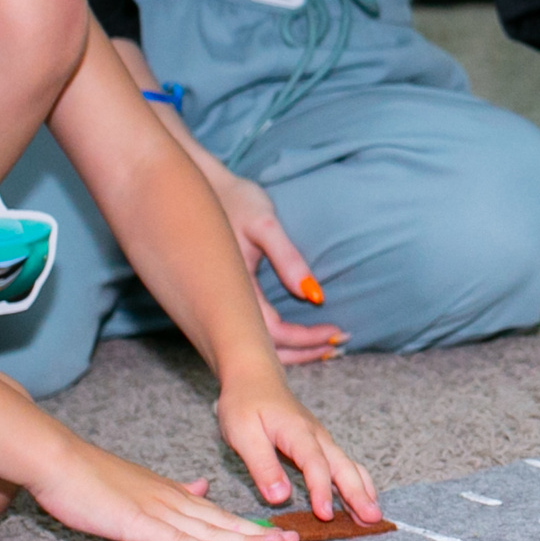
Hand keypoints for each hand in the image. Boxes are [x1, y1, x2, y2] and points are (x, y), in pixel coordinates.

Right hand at [25, 443, 294, 540]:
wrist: (58, 461)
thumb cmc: (92, 478)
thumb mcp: (141, 484)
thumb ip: (173, 491)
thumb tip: (202, 490)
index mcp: (173, 495)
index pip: (219, 515)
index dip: (250, 526)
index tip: (279, 535)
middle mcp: (172, 501)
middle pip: (223, 522)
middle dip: (259, 535)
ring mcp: (156, 511)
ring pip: (207, 530)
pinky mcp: (136, 523)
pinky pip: (173, 539)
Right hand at [206, 164, 344, 363]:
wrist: (201, 187)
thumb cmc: (235, 200)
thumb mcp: (265, 224)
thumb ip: (288, 259)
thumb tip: (314, 295)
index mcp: (233, 288)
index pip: (272, 332)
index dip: (306, 339)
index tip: (336, 331)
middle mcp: (224, 302)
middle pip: (264, 348)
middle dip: (304, 353)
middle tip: (338, 346)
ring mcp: (221, 303)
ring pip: (257, 343)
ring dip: (293, 350)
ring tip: (326, 347)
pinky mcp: (224, 299)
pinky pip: (252, 330)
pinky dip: (280, 339)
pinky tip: (302, 334)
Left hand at [216, 377, 381, 522]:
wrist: (254, 377)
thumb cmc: (245, 404)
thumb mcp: (242, 433)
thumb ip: (262, 465)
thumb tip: (280, 498)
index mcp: (296, 431)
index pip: (314, 463)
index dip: (321, 489)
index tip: (325, 514)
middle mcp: (316, 436)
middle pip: (342, 465)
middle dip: (358, 493)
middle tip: (373, 518)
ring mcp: (321, 440)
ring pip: (347, 466)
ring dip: (362, 490)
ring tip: (374, 516)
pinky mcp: (320, 445)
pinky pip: (342, 465)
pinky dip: (356, 483)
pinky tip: (363, 500)